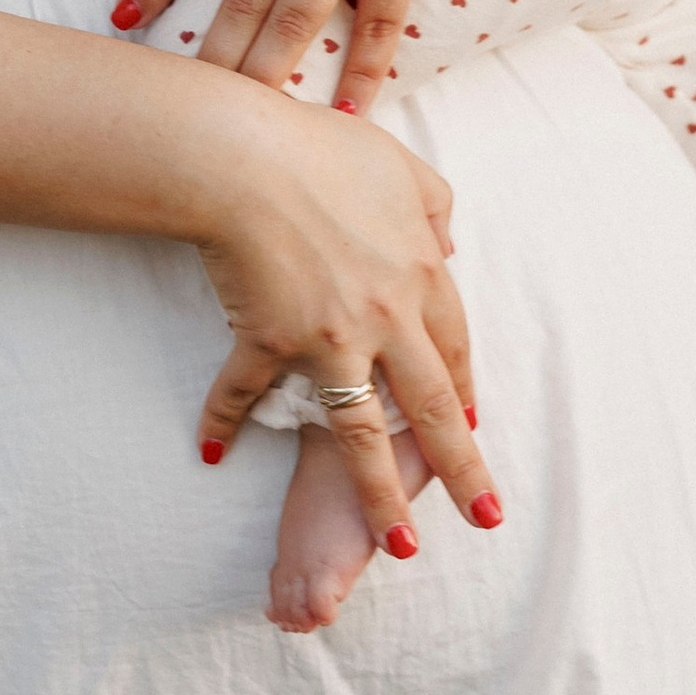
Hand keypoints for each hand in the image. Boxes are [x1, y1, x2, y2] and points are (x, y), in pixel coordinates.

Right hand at [190, 91, 501, 553]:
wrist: (244, 157)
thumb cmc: (320, 148)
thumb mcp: (399, 166)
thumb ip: (433, 206)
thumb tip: (449, 244)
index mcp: (419, 275)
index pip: (454, 347)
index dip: (463, 388)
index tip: (472, 425)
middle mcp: (384, 318)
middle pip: (431, 407)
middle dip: (461, 468)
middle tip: (484, 516)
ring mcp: (327, 338)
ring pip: (362, 433)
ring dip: (380, 495)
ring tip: (399, 546)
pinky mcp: (268, 341)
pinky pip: (244, 391)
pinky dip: (222, 419)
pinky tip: (211, 448)